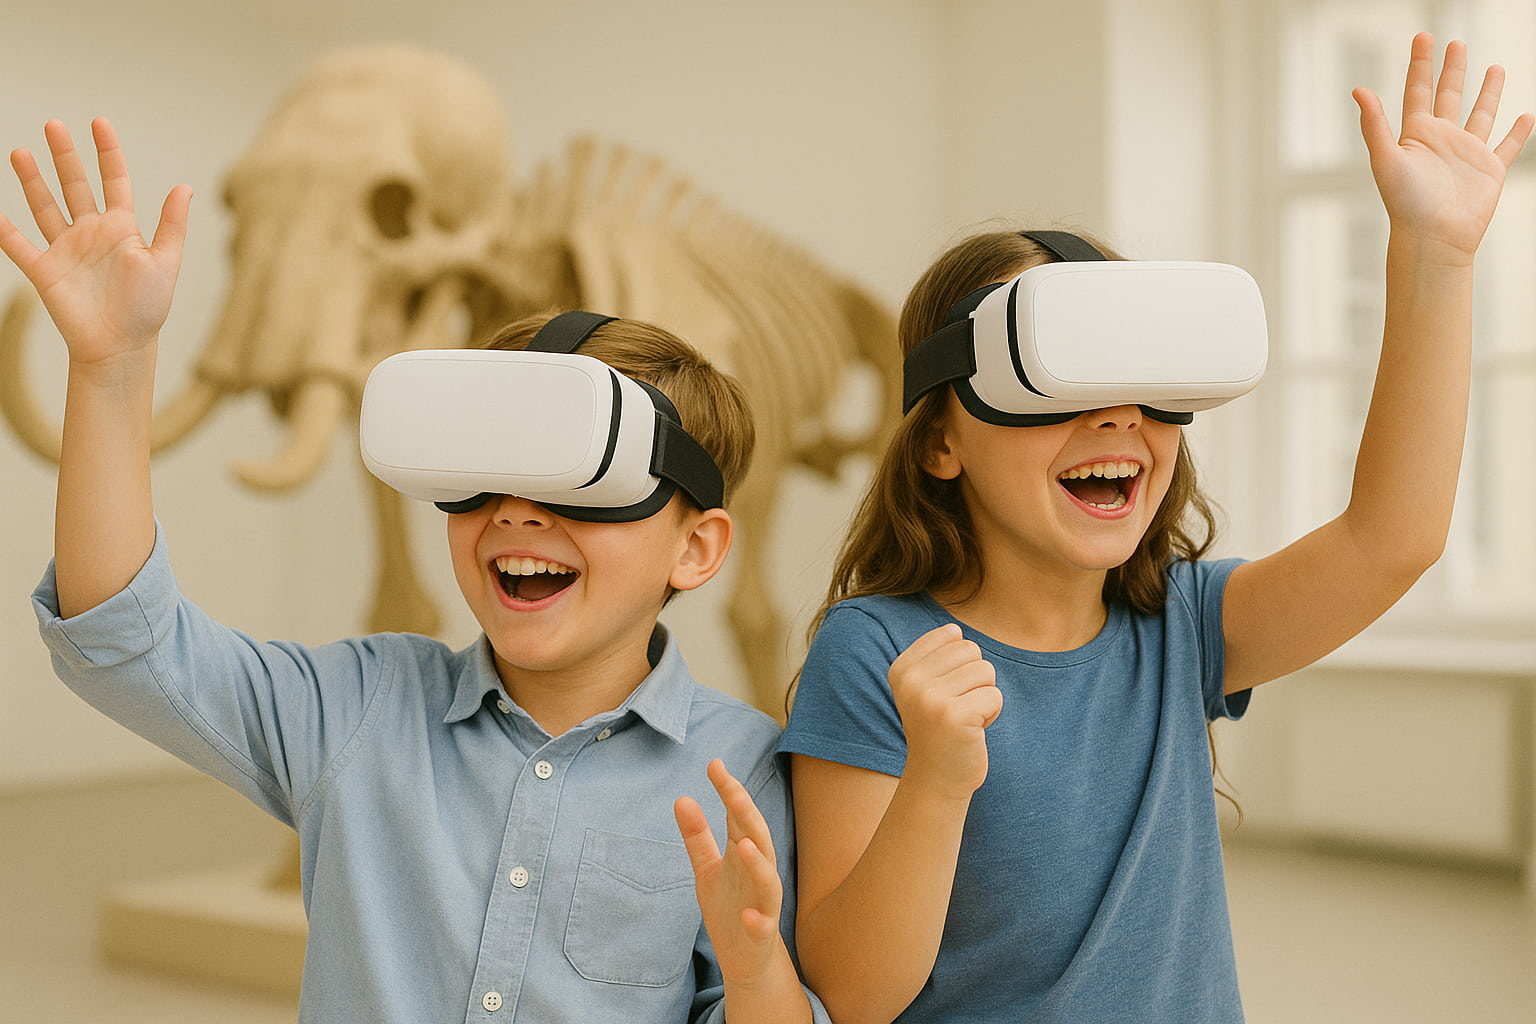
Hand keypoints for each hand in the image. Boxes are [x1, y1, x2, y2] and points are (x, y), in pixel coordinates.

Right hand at [0, 118, 191, 366]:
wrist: (120, 346)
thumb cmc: (147, 308)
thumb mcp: (164, 262)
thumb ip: (171, 224)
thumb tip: (185, 187)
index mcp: (122, 229)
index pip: (114, 181)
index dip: (107, 152)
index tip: (99, 122)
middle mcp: (92, 233)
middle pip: (75, 185)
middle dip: (65, 156)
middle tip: (54, 124)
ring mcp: (66, 249)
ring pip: (45, 206)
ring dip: (33, 181)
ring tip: (21, 153)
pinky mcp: (45, 270)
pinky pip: (17, 244)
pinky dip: (2, 229)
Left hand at [675, 759, 788, 985]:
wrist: (747, 958)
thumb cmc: (730, 906)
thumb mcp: (707, 869)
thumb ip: (697, 836)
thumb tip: (681, 798)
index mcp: (744, 853)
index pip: (739, 815)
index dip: (729, 790)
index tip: (714, 764)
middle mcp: (758, 872)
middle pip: (757, 837)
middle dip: (746, 813)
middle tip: (731, 788)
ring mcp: (763, 903)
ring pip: (768, 879)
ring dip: (758, 863)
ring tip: (743, 844)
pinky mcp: (762, 933)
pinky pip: (763, 926)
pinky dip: (758, 920)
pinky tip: (748, 915)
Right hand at [888, 623, 1001, 798]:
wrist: (936, 779)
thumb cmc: (939, 729)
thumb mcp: (926, 688)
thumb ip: (936, 655)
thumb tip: (954, 629)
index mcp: (902, 669)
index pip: (951, 636)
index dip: (960, 664)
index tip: (945, 692)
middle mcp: (911, 681)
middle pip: (971, 650)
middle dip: (976, 679)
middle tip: (959, 708)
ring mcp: (931, 698)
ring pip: (986, 671)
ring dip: (985, 696)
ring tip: (966, 719)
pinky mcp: (955, 716)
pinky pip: (995, 696)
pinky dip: (992, 713)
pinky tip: (974, 730)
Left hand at [1354, 33, 1532, 263]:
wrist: (1433, 238)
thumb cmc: (1406, 204)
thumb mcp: (1386, 159)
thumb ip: (1374, 124)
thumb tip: (1358, 89)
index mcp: (1415, 135)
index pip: (1417, 91)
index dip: (1420, 64)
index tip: (1423, 37)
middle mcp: (1441, 140)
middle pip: (1449, 95)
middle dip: (1452, 69)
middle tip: (1456, 43)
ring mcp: (1467, 154)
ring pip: (1481, 114)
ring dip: (1488, 92)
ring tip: (1495, 67)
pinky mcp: (1489, 170)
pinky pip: (1507, 146)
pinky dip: (1518, 132)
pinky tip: (1525, 117)